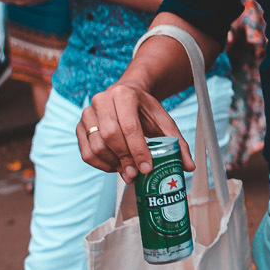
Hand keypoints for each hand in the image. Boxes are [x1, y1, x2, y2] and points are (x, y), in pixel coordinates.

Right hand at [78, 82, 192, 180]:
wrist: (126, 94)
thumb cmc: (146, 110)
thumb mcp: (163, 120)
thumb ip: (177, 142)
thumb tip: (189, 167)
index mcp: (124, 95)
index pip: (130, 127)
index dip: (138, 150)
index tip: (147, 168)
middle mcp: (102, 101)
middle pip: (110, 136)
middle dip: (125, 159)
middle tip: (136, 175)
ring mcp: (87, 113)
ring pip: (96, 145)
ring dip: (112, 164)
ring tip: (127, 173)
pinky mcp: (80, 126)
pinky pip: (86, 151)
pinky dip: (100, 164)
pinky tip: (115, 167)